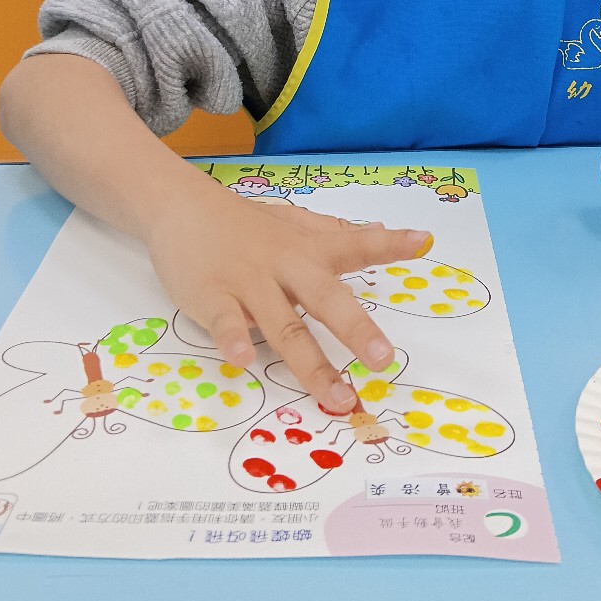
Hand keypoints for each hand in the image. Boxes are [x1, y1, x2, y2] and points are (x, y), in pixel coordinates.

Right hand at [145, 180, 432, 411]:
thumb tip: (381, 231)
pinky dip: (234, 340)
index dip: (388, 244)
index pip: (353, 244)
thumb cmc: (242, 222)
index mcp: (307, 249)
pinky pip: (226, 321)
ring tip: (336, 395)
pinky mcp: (212, 296)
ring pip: (283, 325)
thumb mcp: (292, 221)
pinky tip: (245, 361)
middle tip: (384, 359)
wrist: (178, 205)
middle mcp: (284, 266)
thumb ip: (335, 232)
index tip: (422, 241)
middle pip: (325, 298)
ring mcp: (248, 282)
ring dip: (311, 363)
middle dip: (356, 330)